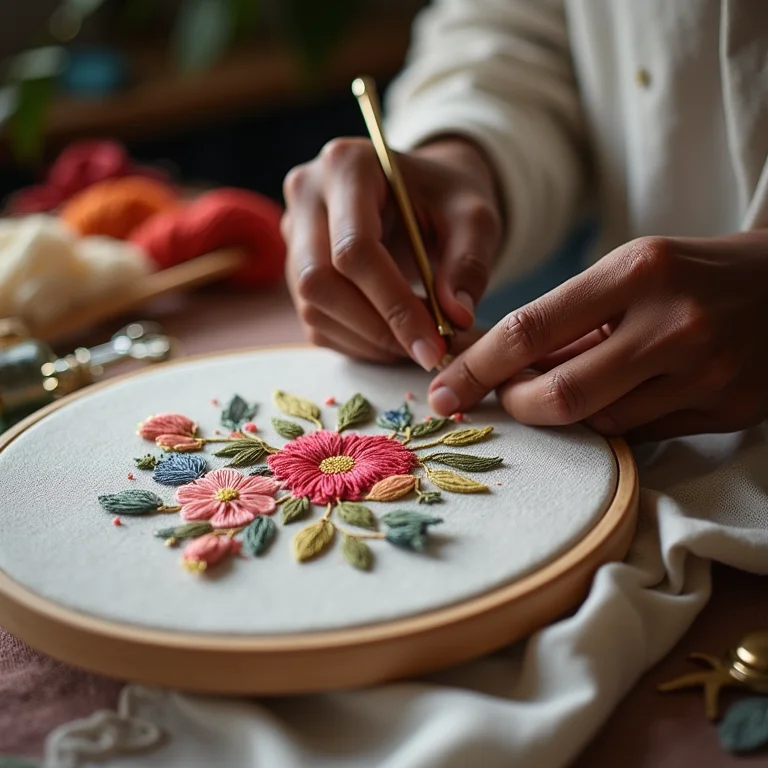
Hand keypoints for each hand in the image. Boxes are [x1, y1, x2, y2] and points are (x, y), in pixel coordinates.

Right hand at [281, 137, 501, 369]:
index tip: (434, 345)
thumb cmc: (447, 198)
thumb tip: (455, 318)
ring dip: (367, 340)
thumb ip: (470, 262)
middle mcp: (307, 194)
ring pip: (313, 307)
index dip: (393, 305)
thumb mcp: (475, 217)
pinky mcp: (296, 266)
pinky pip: (315, 321)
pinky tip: (394, 338)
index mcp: (347, 165)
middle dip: (376, 328)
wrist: (422, 192)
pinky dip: (357, 342)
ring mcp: (294, 232)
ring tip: (416, 342)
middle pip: (319, 280)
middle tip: (426, 351)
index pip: (355, 249)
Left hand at [428, 232, 767, 440]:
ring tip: (557, 391)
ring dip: (562, 416)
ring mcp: (704, 372)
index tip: (443, 389)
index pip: (531, 330)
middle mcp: (671, 323)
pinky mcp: (726, 410)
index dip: (477, 367)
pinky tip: (608, 400)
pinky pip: (638, 434)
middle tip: (498, 402)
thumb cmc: (691, 274)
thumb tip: (490, 362)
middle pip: (559, 394)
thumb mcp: (630, 271)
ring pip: (597, 422)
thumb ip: (565, 320)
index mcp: (637, 271)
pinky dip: (607, 423)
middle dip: (513, 406)